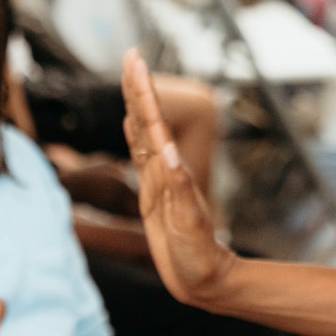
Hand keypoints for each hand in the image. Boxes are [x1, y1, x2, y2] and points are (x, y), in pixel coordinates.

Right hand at [122, 51, 235, 305]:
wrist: (205, 280)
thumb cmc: (198, 255)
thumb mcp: (188, 221)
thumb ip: (178, 188)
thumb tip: (169, 152)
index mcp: (168, 170)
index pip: (151, 121)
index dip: (141, 91)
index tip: (134, 61)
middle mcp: (163, 171)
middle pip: (146, 120)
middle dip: (137, 88)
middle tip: (130, 56)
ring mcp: (158, 182)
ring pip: (143, 134)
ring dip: (136, 106)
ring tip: (129, 80)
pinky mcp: (153, 198)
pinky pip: (141, 159)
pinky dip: (135, 137)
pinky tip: (132, 123)